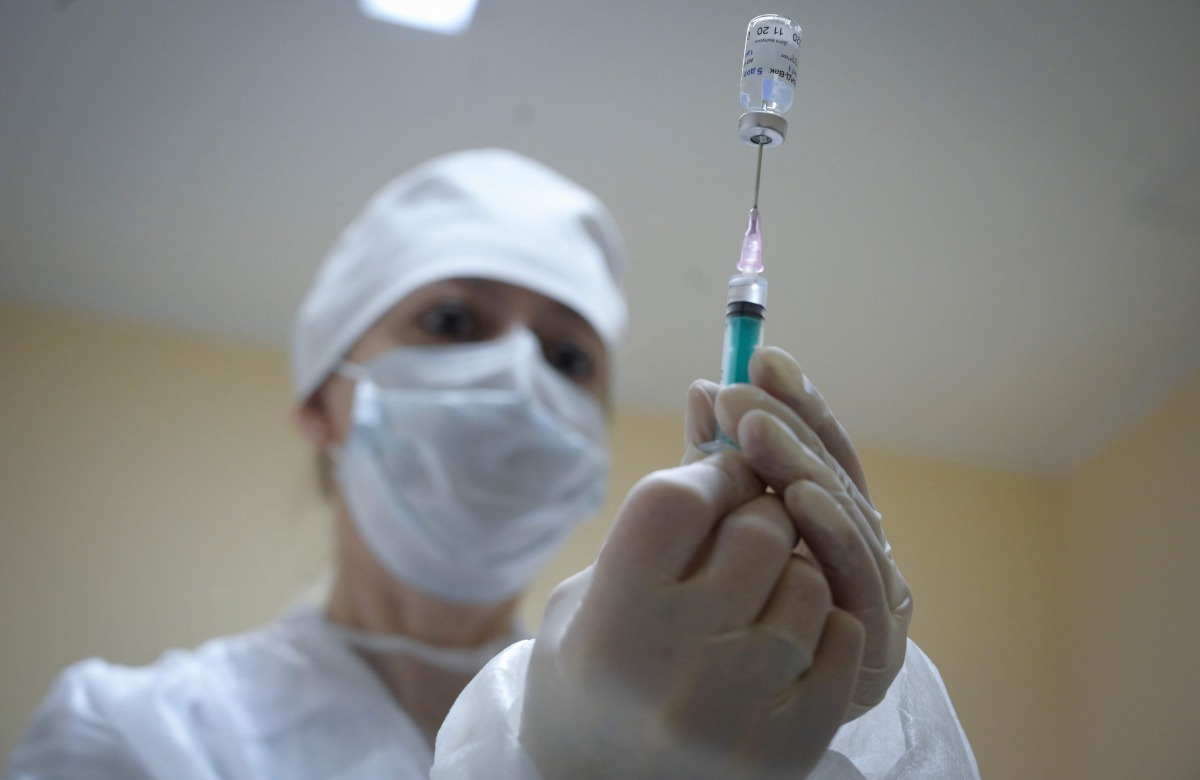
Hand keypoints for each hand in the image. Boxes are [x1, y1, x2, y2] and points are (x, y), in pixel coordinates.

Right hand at [520, 444, 863, 779]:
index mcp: (609, 619)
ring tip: (759, 589)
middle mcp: (671, 670)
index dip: (713, 467)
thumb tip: (713, 387)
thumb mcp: (603, 578)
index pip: (682, 497)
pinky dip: (822, 621)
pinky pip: (839, 643)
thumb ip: (668, 498)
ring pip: (808, 584)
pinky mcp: (783, 750)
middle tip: (745, 527)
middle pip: (758, 532)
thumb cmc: (593, 661)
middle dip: (759, 510)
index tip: (723, 472)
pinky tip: (785, 630)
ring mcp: (733, 716)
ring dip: (793, 567)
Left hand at [684, 346, 911, 718]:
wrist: (693, 730)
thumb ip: (716, 471)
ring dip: (804, 468)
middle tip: (744, 391)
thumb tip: (707, 387)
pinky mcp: (869, 654)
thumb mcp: (707, 534)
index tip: (760, 358)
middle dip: (791, 427)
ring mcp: (870, 603)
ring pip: (846, 522)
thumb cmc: (698, 619)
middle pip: (835, 479)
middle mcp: (857, 558)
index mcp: (824, 527)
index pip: (821, 453)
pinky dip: (830, 533)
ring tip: (760, 429)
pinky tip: (795, 496)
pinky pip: (854, 585)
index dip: (798, 402)